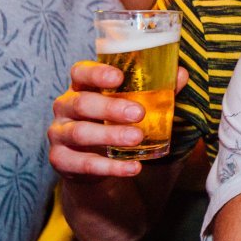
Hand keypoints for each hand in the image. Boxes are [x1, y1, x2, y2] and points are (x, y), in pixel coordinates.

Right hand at [47, 61, 186, 179]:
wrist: (92, 163)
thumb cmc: (112, 122)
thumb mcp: (129, 104)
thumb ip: (154, 90)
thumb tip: (182, 74)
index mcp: (81, 87)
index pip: (80, 72)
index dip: (96, 73)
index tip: (118, 77)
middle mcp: (65, 107)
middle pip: (81, 103)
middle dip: (110, 107)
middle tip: (138, 113)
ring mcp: (59, 134)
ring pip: (80, 133)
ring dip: (110, 135)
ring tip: (137, 138)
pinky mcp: (61, 160)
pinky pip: (84, 164)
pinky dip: (111, 167)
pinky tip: (133, 167)